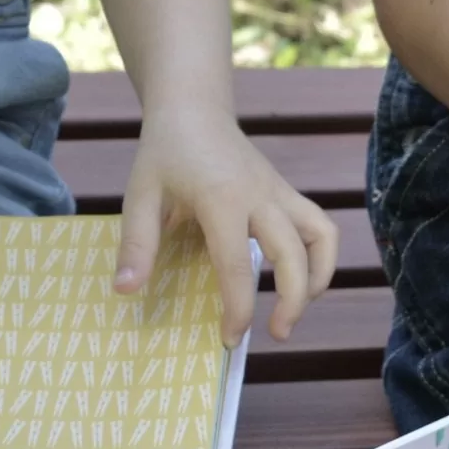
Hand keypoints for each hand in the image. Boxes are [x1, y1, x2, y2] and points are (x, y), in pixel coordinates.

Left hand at [112, 102, 340, 342]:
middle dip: (292, 302)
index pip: (236, 265)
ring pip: (322, 236)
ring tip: (298, 308)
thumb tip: (125, 291)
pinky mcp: (288, 192)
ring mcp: (280, 192)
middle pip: (293, 255)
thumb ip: (137, 244)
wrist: (194, 108)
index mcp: (221, 199)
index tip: (230, 339)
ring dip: (318, 278)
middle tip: (275, 334)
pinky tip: (301, 278)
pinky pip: (320, 225)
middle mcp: (260, 196)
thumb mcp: (140, 195)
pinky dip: (321, 256)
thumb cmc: (165, 153)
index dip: (237, 309)